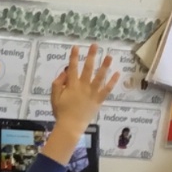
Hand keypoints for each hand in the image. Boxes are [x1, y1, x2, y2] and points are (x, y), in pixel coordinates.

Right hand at [43, 45, 119, 162]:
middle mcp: (83, 86)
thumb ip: (58, 83)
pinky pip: (107, 90)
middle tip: (95, 45)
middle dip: (91, 56)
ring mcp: (92, 93)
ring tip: (110, 56)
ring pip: (100, 77)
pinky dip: (112, 82)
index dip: (74, 56)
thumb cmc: (61, 112)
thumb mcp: (54, 97)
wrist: (70, 126)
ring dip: (105, 66)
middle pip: (88, 68)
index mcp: (71, 85)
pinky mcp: (99, 100)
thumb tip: (65, 72)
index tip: (77, 47)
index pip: (73, 67)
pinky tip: (117, 73)